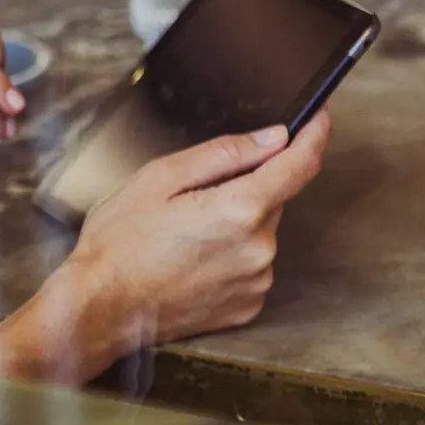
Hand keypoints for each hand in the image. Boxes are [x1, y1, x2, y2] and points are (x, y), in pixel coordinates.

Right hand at [0, 111, 331, 381]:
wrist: (103, 305)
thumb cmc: (121, 240)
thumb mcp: (160, 177)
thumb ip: (222, 154)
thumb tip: (270, 138)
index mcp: (239, 210)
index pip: (297, 166)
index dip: (313, 136)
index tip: (321, 118)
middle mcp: (259, 249)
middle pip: (271, 198)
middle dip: (243, 185)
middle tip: (190, 192)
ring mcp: (256, 281)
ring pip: (259, 230)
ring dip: (235, 220)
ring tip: (182, 229)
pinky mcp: (248, 306)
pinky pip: (251, 263)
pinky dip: (231, 251)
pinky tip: (191, 254)